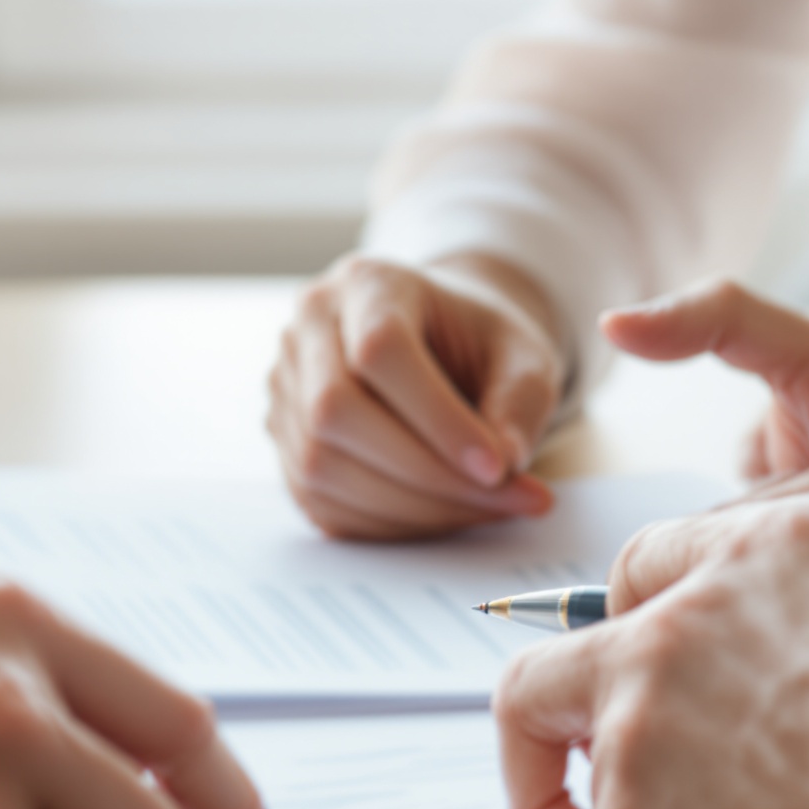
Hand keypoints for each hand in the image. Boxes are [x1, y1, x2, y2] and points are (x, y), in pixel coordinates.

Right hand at [268, 254, 567, 539]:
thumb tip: (505, 462)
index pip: (380, 349)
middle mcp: (308, 329)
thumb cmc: (480, 345)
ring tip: (486, 509)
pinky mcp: (285, 444)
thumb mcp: (524, 355)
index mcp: (366, 284)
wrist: (441, 347)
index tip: (498, 466)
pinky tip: (446, 514)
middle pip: (335, 411)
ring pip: (321, 466)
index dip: (437, 417)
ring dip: (412, 507)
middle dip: (424, 472)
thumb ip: (520, 401)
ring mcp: (285, 388)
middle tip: (502, 497)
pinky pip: (323, 501)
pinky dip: (391, 523)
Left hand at [493, 499, 808, 808]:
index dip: (633, 628)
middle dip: (543, 733)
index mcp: (764, 551)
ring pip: (586, 788)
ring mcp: (640, 726)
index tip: (636, 674)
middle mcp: (679, 624)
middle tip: (577, 776)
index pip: (644, 567)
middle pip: (545, 670)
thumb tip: (784, 669)